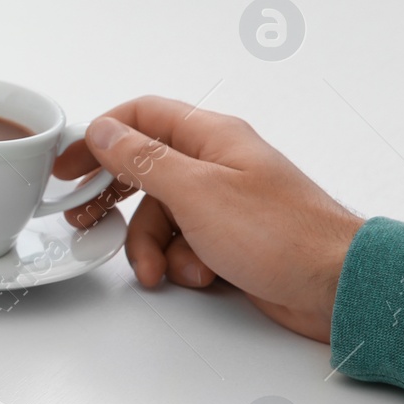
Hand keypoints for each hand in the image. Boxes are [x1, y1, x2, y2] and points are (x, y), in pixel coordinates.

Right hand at [52, 95, 363, 341]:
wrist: (336, 286)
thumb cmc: (281, 235)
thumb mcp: (194, 192)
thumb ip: (141, 158)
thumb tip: (103, 130)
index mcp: (211, 136)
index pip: (140, 116)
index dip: (98, 137)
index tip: (67, 166)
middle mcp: (216, 164)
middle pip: (142, 172)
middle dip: (114, 202)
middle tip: (86, 221)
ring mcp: (223, 203)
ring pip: (158, 217)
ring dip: (151, 247)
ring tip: (162, 270)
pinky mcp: (228, 239)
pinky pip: (182, 245)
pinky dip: (181, 263)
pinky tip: (199, 276)